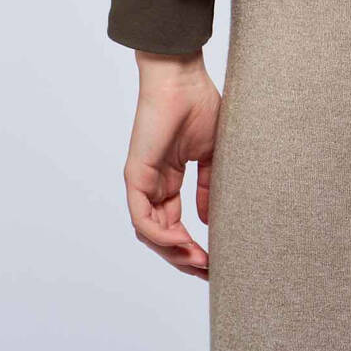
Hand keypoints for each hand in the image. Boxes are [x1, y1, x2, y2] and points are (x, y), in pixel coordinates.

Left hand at [123, 48, 220, 277]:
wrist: (182, 78)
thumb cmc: (198, 104)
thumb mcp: (210, 155)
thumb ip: (208, 187)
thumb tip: (208, 221)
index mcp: (169, 179)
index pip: (175, 224)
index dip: (192, 246)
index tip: (214, 262)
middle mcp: (153, 185)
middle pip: (162, 236)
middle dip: (184, 258)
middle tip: (208, 272)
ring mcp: (142, 181)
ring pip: (150, 234)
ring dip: (173, 253)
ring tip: (199, 262)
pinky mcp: (135, 175)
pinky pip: (141, 218)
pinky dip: (160, 236)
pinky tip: (182, 244)